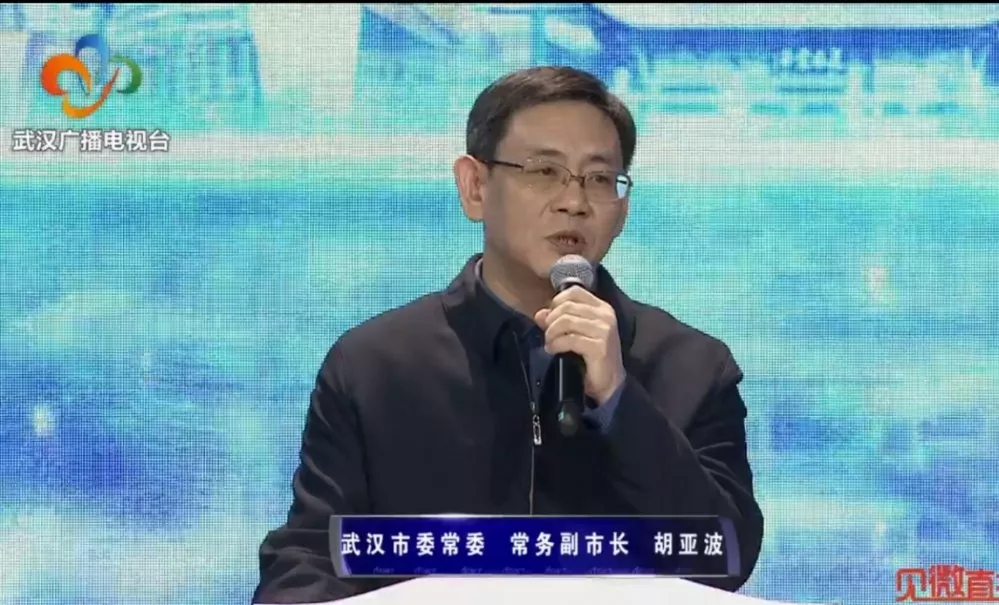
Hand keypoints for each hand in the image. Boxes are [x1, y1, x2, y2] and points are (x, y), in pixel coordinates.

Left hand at [534, 286, 624, 404]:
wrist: (609, 383)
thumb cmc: (592, 357)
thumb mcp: (575, 334)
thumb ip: (558, 321)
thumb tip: (540, 314)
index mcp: (602, 308)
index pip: (574, 292)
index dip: (557, 302)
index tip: (551, 318)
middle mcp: (605, 315)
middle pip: (567, 307)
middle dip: (551, 321)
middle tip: (548, 336)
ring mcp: (604, 330)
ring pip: (566, 321)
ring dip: (552, 334)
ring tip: (550, 344)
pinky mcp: (599, 347)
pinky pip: (569, 339)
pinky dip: (556, 344)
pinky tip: (554, 350)